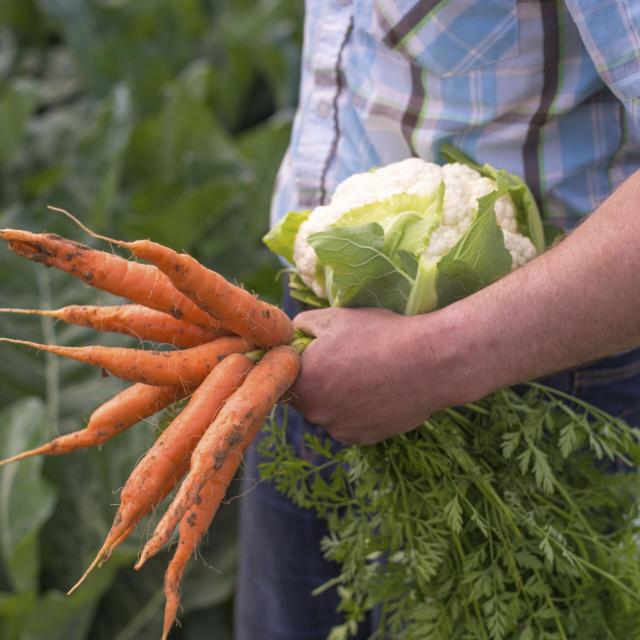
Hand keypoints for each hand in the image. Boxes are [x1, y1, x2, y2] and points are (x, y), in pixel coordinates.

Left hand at [290, 307, 440, 443]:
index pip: (284, 376)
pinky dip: (359, 411)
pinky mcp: (364, 439)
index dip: (299, 363)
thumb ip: (300, 325)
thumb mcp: (333, 318)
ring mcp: (340, 429)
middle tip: (347, 359)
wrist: (429, 363)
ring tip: (368, 374)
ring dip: (339, 398)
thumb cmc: (379, 335)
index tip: (318, 353)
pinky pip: (351, 423)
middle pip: (307, 396)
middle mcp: (315, 413)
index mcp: (302, 382)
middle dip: (320, 380)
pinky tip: (378, 390)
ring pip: (330, 411)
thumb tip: (290, 334)